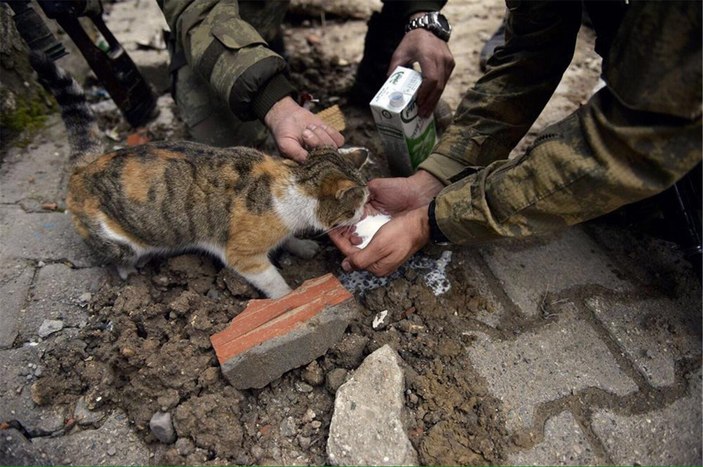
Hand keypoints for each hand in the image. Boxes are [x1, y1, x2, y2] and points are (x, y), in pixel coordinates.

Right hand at [264, 96, 344, 161]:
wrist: (289, 117)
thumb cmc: (284, 133)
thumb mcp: (286, 144)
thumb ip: (296, 154)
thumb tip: (308, 161)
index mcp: (306, 165)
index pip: (318, 167)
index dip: (315, 154)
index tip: (305, 138)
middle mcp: (318, 160)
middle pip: (327, 156)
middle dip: (317, 141)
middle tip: (305, 132)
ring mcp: (326, 150)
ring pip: (334, 147)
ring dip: (322, 135)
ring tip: (309, 127)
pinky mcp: (332, 140)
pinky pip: (339, 140)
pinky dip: (330, 131)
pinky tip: (319, 126)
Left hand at [328, 170, 442, 275]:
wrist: (422, 223)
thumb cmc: (402, 233)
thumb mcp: (379, 247)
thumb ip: (361, 259)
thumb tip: (346, 267)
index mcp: (376, 268)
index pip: (350, 256)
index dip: (339, 242)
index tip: (330, 230)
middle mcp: (379, 265)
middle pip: (355, 253)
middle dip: (345, 240)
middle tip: (336, 226)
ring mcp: (384, 256)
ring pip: (361, 248)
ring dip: (352, 238)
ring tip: (346, 225)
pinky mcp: (388, 248)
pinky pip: (369, 244)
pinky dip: (362, 236)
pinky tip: (359, 228)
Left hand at [388, 23, 454, 117]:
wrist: (428, 28)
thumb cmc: (412, 41)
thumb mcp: (399, 53)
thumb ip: (394, 70)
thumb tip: (390, 89)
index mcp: (428, 55)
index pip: (431, 78)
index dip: (425, 93)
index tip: (418, 103)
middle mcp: (442, 58)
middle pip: (438, 85)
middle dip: (430, 102)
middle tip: (422, 114)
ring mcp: (448, 61)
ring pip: (443, 85)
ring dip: (435, 100)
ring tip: (426, 112)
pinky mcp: (451, 64)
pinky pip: (445, 81)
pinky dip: (438, 93)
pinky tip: (431, 102)